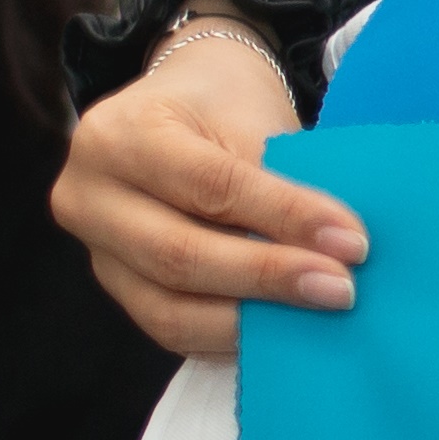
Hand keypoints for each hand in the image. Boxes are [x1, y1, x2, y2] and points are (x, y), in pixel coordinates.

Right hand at [49, 11, 369, 361]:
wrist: (180, 104)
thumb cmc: (221, 104)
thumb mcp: (248, 117)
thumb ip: (277, 183)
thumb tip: (334, 252)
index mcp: (117, 134)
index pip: (211, 187)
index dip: (284, 218)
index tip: (351, 242)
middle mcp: (87, 195)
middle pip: (179, 256)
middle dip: (268, 278)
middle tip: (341, 289)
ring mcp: (94, 249)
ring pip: (169, 309)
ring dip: (251, 321)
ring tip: (316, 315)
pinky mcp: (116, 287)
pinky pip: (170, 327)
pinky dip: (229, 335)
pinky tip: (279, 333)